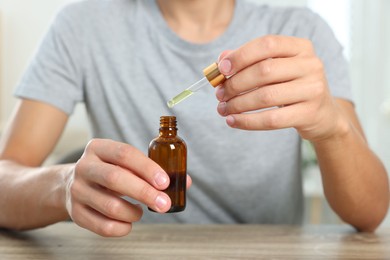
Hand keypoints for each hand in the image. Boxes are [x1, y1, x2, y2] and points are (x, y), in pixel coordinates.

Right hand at [65, 139, 190, 236]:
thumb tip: (185, 183)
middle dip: (144, 193)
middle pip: (115, 179)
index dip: (147, 168)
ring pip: (109, 206)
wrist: (71, 183)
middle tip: (164, 204)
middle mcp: (84, 167)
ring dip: (134, 212)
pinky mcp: (75, 212)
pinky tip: (129, 221)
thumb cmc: (109, 171)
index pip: (125, 154)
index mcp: (98, 148)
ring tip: (142, 212)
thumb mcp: (125, 163)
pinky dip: (122, 227)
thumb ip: (153, 170)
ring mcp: (77, 190)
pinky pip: (102, 226)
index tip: (166, 182)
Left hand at [216, 35, 348, 141]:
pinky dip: (247, 121)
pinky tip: (232, 121)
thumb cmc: (291, 87)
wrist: (322, 114)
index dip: (241, 56)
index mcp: (301, 47)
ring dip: (237, 104)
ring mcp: (313, 89)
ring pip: (265, 97)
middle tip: (220, 94)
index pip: (267, 44)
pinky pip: (271, 120)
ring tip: (223, 108)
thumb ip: (249, 61)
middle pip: (263, 71)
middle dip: (235, 84)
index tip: (222, 69)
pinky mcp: (309, 114)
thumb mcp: (276, 69)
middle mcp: (310, 65)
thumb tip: (221, 61)